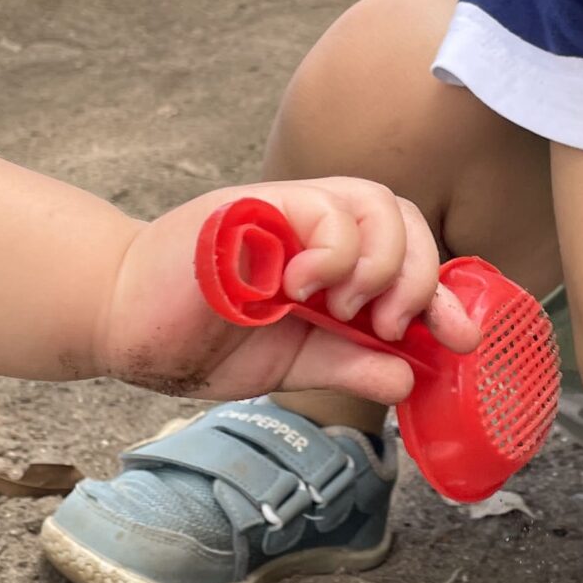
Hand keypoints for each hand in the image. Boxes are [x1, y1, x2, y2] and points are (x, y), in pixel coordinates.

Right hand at [94, 178, 477, 402]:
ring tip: (346, 310)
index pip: (408, 254)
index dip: (444, 292)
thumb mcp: (291, 364)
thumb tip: (408, 379)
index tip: (460, 337)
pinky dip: (332, 253)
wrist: (121, 323)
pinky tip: (300, 290)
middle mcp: (317, 227)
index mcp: (331, 262)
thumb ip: (348, 364)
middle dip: (418, 278)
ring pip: (373, 202)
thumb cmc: (199, 337)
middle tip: (389, 327)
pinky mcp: (254, 205)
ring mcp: (286, 210)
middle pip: (404, 218)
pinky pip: (322, 208)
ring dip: (378, 264)